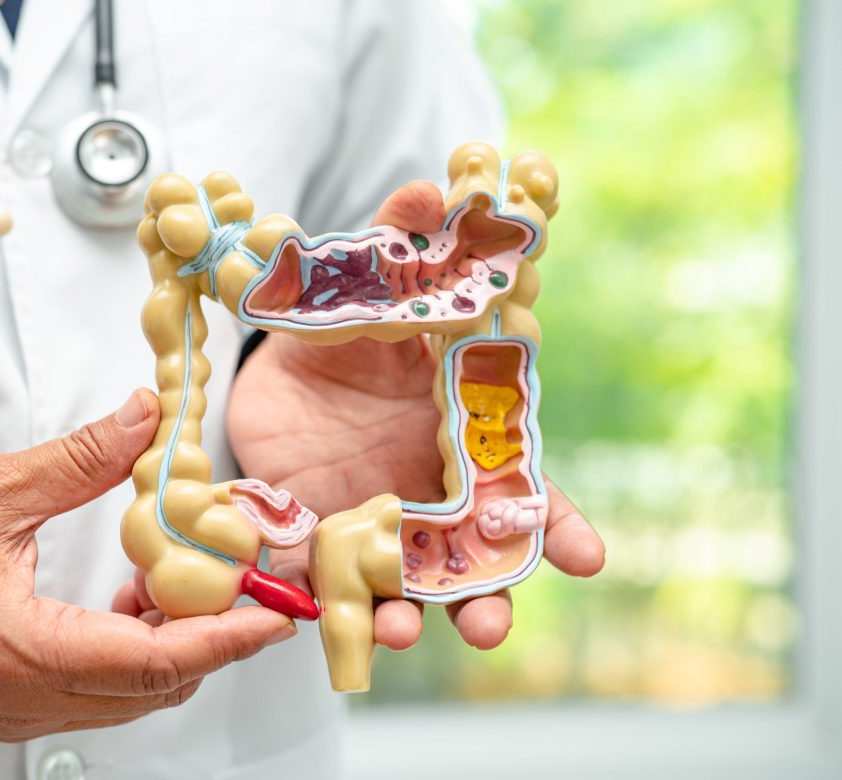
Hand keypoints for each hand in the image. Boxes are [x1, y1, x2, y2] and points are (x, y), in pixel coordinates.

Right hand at [0, 390, 295, 741]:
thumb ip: (79, 459)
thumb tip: (145, 421)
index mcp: (26, 651)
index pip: (155, 661)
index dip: (225, 639)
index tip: (273, 617)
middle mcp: (28, 696)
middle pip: (154, 685)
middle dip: (210, 635)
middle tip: (240, 581)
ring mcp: (19, 709)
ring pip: (129, 695)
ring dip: (171, 643)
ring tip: (183, 579)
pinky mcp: (11, 703)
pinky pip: (97, 691)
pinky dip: (131, 652)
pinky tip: (129, 599)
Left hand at [229, 180, 604, 651]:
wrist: (280, 375)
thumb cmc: (345, 333)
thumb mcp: (363, 292)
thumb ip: (398, 247)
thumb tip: (430, 185)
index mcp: (467, 431)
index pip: (523, 480)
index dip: (555, 520)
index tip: (586, 557)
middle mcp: (439, 486)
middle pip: (480, 552)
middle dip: (494, 591)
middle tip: (493, 624)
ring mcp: (390, 520)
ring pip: (418, 583)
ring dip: (417, 617)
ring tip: (403, 635)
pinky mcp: (336, 542)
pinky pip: (346, 587)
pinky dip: (344, 609)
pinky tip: (337, 622)